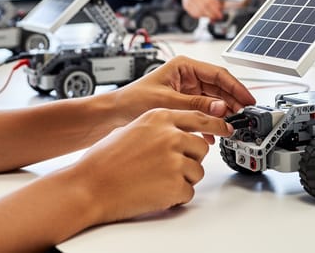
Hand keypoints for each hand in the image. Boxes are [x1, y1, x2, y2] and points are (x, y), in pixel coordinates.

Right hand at [69, 108, 231, 224]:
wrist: (88, 186)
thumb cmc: (103, 161)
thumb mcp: (132, 129)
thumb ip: (159, 127)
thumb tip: (180, 131)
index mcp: (160, 118)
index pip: (200, 116)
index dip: (215, 123)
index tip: (226, 127)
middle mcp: (171, 135)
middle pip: (201, 147)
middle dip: (189, 159)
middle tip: (167, 168)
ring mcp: (175, 159)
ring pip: (197, 171)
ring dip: (181, 179)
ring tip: (153, 180)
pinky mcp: (176, 183)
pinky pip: (188, 192)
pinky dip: (174, 196)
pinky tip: (153, 192)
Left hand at [109, 56, 255, 140]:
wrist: (112, 116)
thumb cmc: (131, 101)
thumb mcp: (167, 102)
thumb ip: (196, 105)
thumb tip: (221, 107)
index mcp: (184, 66)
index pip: (219, 75)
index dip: (236, 87)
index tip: (248, 100)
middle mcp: (187, 77)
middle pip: (219, 88)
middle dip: (232, 103)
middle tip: (244, 117)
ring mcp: (186, 91)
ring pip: (213, 102)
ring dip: (222, 114)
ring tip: (231, 127)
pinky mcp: (183, 105)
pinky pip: (204, 112)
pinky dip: (210, 122)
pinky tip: (213, 134)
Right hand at [182, 0, 223, 20]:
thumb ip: (213, 0)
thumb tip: (220, 9)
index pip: (208, 1)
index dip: (215, 9)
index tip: (220, 14)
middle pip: (203, 7)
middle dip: (212, 14)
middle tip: (217, 17)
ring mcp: (188, 1)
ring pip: (198, 12)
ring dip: (207, 16)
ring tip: (212, 16)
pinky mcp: (186, 6)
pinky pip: (194, 14)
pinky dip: (201, 16)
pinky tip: (205, 15)